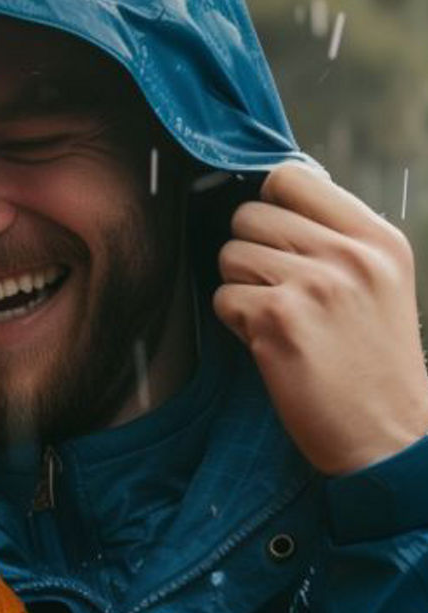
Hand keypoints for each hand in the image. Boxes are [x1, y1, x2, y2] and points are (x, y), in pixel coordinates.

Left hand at [212, 162, 427, 475]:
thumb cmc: (375, 360)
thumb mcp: (379, 281)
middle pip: (250, 215)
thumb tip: (273, 195)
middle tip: (278, 290)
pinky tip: (272, 344)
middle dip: (250, 252)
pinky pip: (223, 297)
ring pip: (230, 254)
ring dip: (241, 287)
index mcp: (376, 238)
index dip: (270, 204)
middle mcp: (347, 254)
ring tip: (281, 319)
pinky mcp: (278, 320)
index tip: (277, 236)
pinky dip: (236, 322)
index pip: (292, 177)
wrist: (389, 436)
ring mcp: (312, 285)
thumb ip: (334, 236)